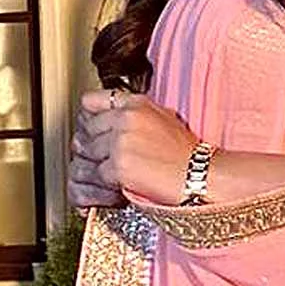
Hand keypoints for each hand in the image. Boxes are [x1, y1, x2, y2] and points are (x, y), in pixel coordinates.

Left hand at [70, 89, 199, 206]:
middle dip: (90, 147)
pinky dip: (103, 183)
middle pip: (85, 130)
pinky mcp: (119, 165)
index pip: (91, 101)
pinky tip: (117, 184)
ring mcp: (121, 141)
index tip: (88, 128)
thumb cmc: (186, 152)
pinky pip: (96, 175)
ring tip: (110, 174)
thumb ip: (134, 116)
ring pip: (86, 154)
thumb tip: (109, 123)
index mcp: (137, 103)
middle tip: (101, 159)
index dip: (86, 118)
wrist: (199, 174)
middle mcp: (127, 118)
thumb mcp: (163, 118)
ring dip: (94, 166)